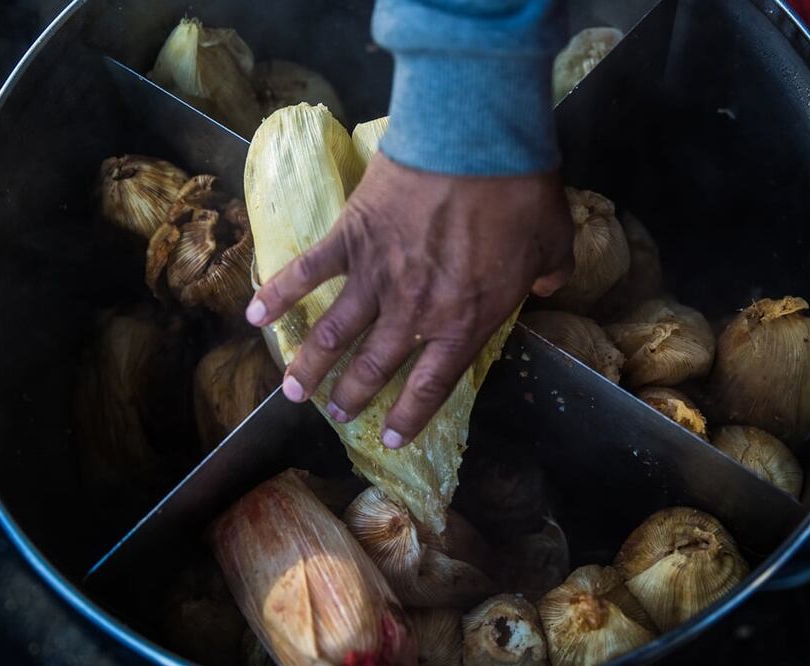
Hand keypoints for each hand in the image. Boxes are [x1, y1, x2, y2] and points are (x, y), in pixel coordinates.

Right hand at [246, 153, 573, 447]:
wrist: (477, 142)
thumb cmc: (521, 194)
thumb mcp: (555, 245)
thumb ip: (550, 275)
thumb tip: (547, 283)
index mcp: (463, 322)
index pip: (429, 385)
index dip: (407, 418)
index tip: (389, 440)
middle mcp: (413, 311)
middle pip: (374, 366)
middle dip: (352, 396)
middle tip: (336, 414)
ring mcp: (375, 276)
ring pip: (333, 333)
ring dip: (309, 366)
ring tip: (291, 392)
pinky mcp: (349, 237)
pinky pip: (306, 272)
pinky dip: (277, 293)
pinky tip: (253, 315)